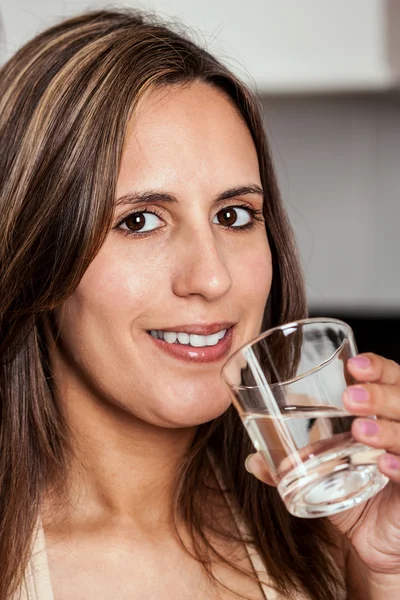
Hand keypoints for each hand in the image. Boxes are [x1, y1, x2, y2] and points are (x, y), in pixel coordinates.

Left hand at [245, 353, 399, 577]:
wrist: (375, 539)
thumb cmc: (352, 494)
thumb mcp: (321, 475)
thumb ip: (289, 466)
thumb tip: (253, 461)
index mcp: (382, 417)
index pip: (390, 380)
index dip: (377, 369)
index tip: (353, 364)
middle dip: (379, 395)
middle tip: (350, 397)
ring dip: (385, 429)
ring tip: (358, 430)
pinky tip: (384, 464)